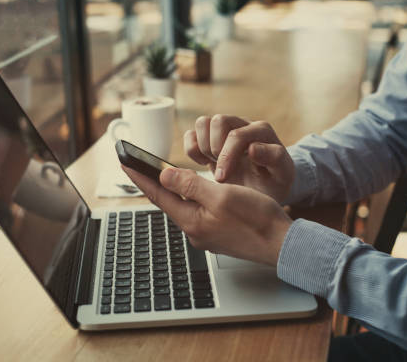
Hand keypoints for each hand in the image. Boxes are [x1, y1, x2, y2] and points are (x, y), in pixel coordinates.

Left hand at [122, 165, 291, 265]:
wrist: (280, 244)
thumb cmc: (256, 220)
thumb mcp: (221, 195)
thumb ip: (190, 185)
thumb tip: (164, 176)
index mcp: (192, 220)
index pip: (158, 195)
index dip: (140, 177)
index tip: (125, 162)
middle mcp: (195, 230)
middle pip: (167, 202)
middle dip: (152, 183)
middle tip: (138, 166)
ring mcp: (206, 233)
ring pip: (183, 206)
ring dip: (171, 190)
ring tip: (160, 175)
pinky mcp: (217, 233)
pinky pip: (197, 211)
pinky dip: (189, 197)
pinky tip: (192, 191)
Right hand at [184, 115, 294, 203]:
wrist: (265, 189)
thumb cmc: (274, 182)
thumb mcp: (282, 175)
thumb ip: (274, 158)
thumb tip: (252, 147)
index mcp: (262, 131)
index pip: (237, 134)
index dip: (227, 156)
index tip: (223, 179)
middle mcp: (243, 125)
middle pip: (218, 121)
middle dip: (215, 149)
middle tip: (222, 172)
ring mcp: (225, 129)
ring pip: (203, 123)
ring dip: (203, 147)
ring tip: (214, 165)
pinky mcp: (210, 138)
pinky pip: (192, 134)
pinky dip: (193, 149)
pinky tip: (204, 163)